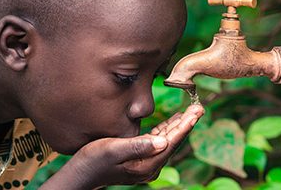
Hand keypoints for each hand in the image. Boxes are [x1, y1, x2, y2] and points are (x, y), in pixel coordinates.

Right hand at [40, 104, 203, 189]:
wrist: (81, 174)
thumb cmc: (94, 160)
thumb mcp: (113, 149)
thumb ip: (138, 146)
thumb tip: (163, 142)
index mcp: (146, 165)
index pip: (171, 142)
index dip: (185, 126)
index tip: (197, 112)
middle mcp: (150, 166)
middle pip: (174, 141)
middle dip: (186, 123)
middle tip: (199, 107)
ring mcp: (147, 163)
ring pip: (168, 140)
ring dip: (179, 125)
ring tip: (191, 110)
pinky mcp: (141, 158)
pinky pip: (159, 141)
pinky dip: (167, 129)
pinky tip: (173, 120)